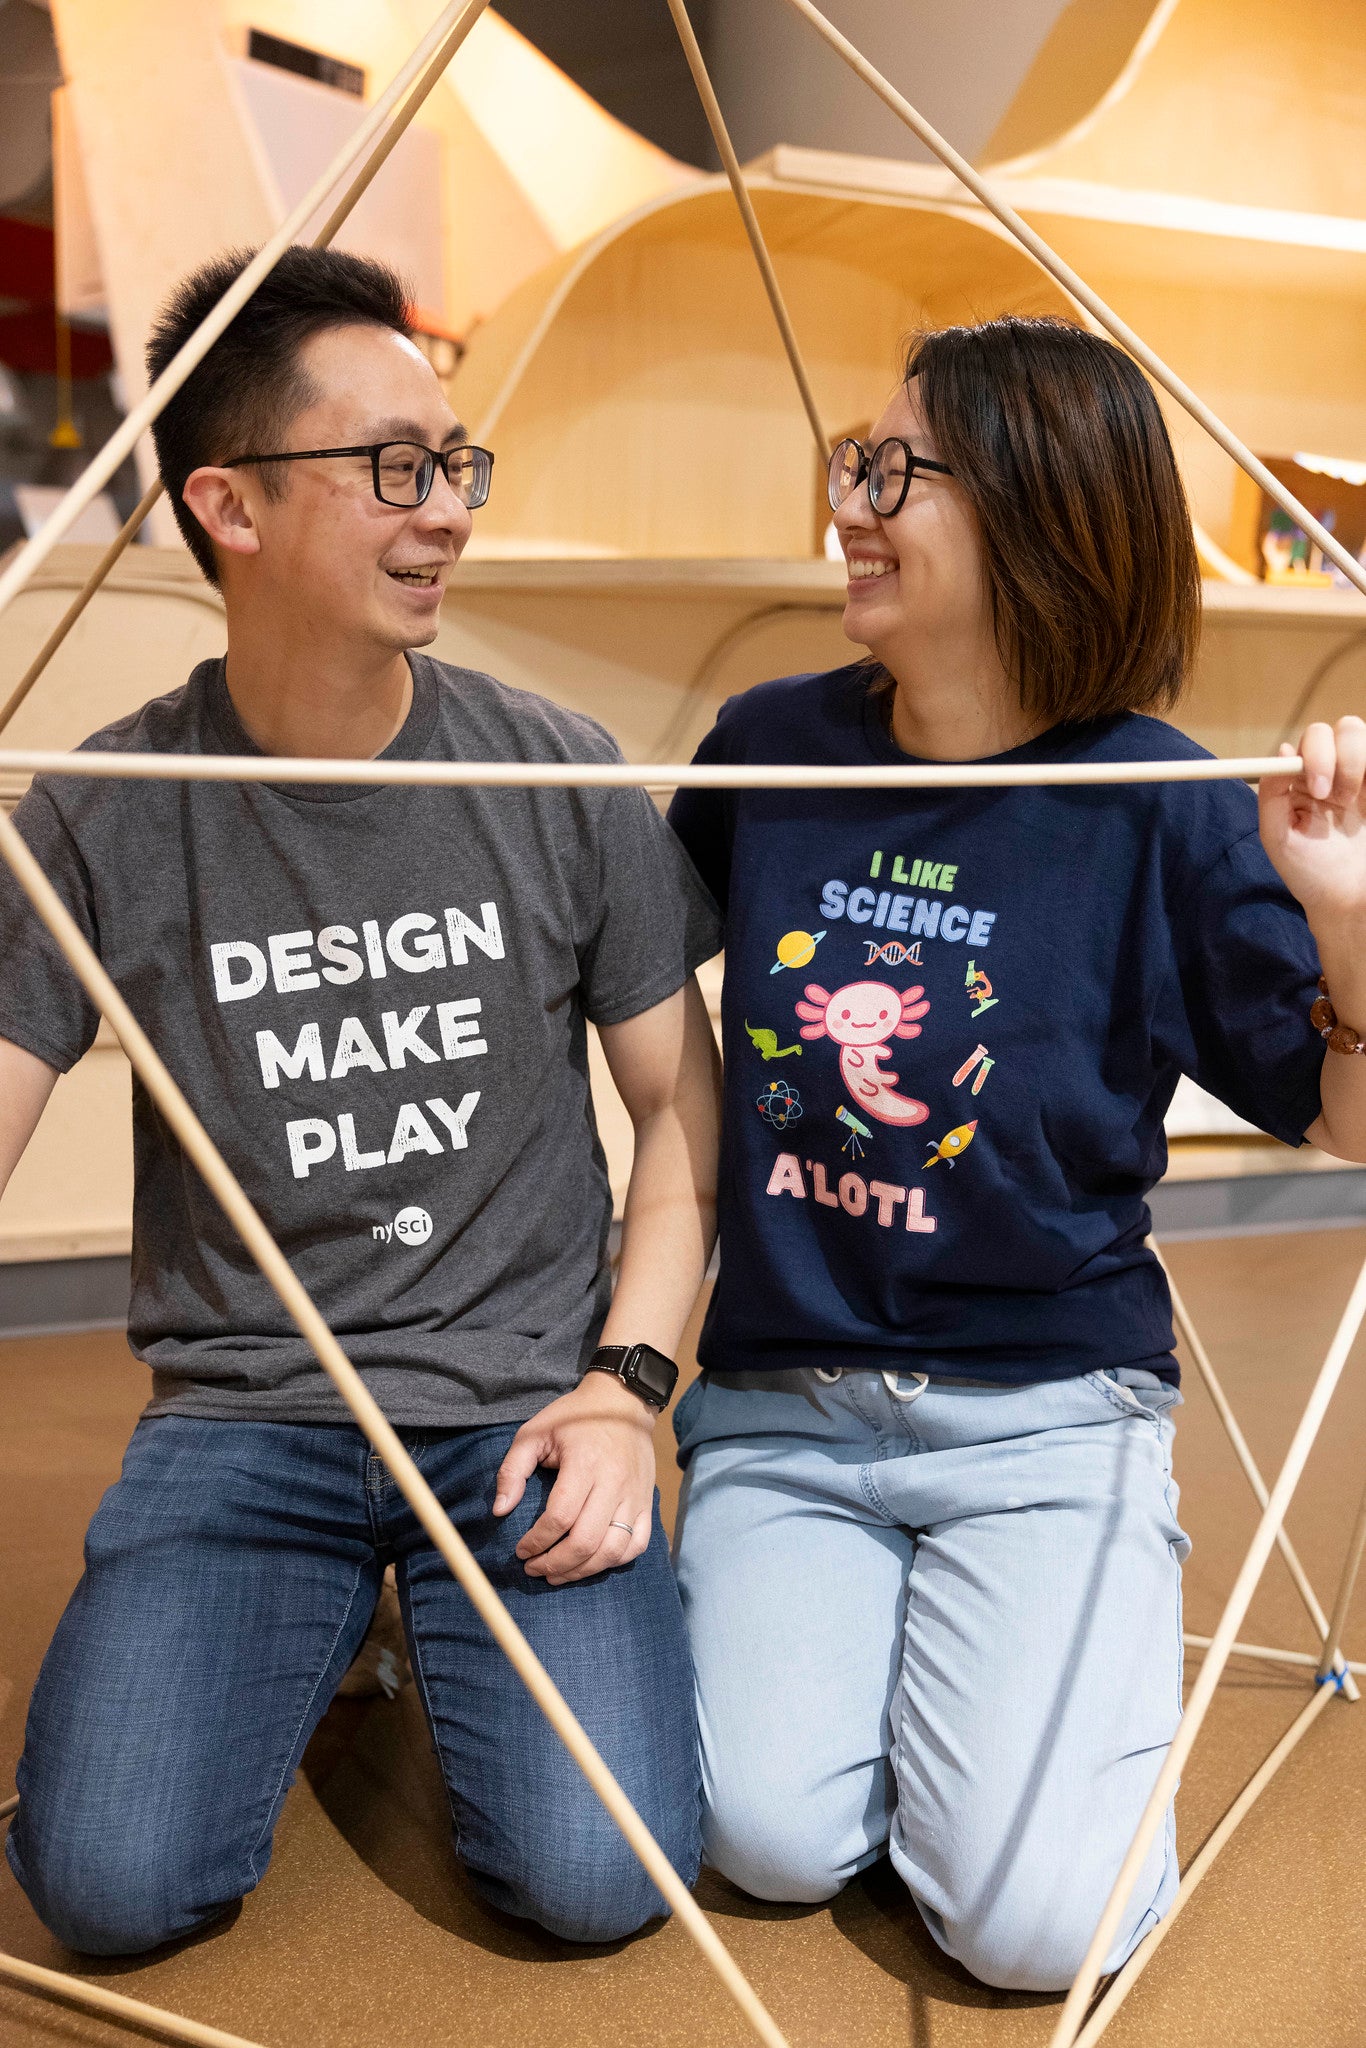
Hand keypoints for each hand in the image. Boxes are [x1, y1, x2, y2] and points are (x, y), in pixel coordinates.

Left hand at [493, 1371, 656, 1583]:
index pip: (560, 1517)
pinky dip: (614, 1561)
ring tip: (559, 1573)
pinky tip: (592, 1562)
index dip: (537, 1541)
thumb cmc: (574, 1416)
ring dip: (583, 1571)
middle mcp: (614, 1482)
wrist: (623, 1401)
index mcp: (584, 1463)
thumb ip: (513, 1470)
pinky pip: (637, 1544)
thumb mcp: (534, 1432)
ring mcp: (635, 1495)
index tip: (521, 1550)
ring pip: (613, 1550)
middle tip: (534, 1569)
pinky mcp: (647, 1502)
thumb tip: (500, 1510)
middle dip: (556, 1564)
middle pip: (586, 1541)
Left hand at [1259, 717, 1365, 921]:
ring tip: (1355, 803)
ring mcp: (1362, 776)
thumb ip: (1272, 796)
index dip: (1315, 755)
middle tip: (1336, 797)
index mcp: (1303, 781)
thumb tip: (1281, 751)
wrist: (1351, 901)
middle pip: (1340, 729)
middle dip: (1338, 758)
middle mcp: (1333, 772)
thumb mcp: (1278, 838)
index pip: (1309, 742)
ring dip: (1357, 762)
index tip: (1318, 789)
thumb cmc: (1311, 873)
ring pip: (1360, 733)